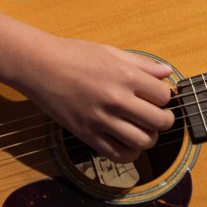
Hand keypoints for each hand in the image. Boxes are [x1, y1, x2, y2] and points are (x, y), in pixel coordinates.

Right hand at [15, 34, 175, 161]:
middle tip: (158, 116)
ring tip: (143, 129)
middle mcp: (116, 99)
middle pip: (159, 121)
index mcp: (125, 75)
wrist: (39, 66)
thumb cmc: (74, 55)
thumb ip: (142, 64)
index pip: (164, 96)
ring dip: (149, 138)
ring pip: (143, 141)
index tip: (157, 96)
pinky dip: (130, 153)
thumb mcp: (111, 52)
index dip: (164, 97)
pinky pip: (118, 154)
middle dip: (164, 120)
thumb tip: (167, 73)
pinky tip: (127, 143)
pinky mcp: (87, 134)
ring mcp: (101, 119)